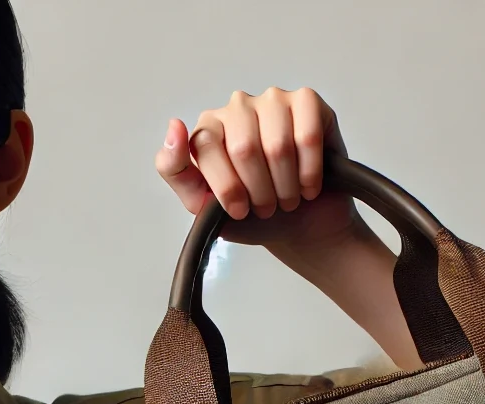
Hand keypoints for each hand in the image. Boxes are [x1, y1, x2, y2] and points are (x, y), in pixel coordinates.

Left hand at [156, 87, 362, 253]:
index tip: (239, 210)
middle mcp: (238, 105)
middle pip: (244, 148)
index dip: (227, 187)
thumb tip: (175, 125)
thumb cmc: (251, 212)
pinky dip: (310, 172)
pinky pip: (307, 137)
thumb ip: (176, 170)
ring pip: (278, 146)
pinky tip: (308, 184)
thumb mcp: (203, 204)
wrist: (299, 222)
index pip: (207, 147)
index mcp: (208, 126)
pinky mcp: (307, 102)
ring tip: (288, 198)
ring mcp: (273, 99)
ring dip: (286, 187)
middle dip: (259, 192)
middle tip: (268, 208)